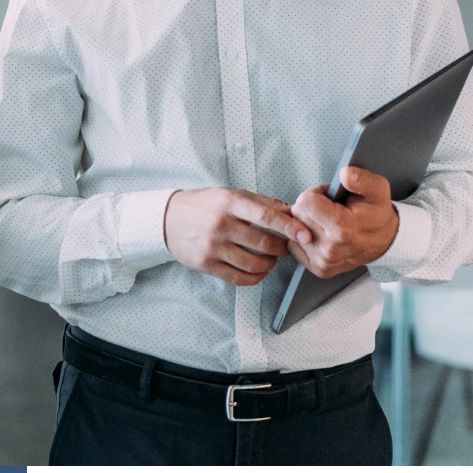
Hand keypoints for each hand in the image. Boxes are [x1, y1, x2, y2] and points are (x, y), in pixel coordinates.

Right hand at [163, 188, 295, 286]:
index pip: (265, 217)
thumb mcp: (230, 195)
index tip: (306, 235)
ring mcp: (213, 247)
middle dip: (282, 248)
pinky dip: (255, 277)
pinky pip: (239, 278)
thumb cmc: (203, 204)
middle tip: (285, 247)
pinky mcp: (207, 264)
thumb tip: (291, 212)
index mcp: (229, 203)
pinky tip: (258, 270)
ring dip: (269, 264)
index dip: (289, 227)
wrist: (167, 218)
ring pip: (254, 264)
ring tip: (269, 259)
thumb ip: (261, 203)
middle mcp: (221, 225)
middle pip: (264, 244)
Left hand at [286, 167, 398, 277]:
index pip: (304, 202)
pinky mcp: (319, 269)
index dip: (316, 194)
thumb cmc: (376, 213)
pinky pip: (295, 245)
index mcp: (341, 228)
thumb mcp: (377, 189)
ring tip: (328, 222)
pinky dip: (304, 238)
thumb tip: (344, 174)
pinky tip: (322, 235)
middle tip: (330, 210)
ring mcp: (324, 261)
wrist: (385, 241)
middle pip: (297, 215)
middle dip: (310, 208)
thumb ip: (361, 179)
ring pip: (294, 230)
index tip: (330, 198)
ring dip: (307, 223)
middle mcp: (330, 248)